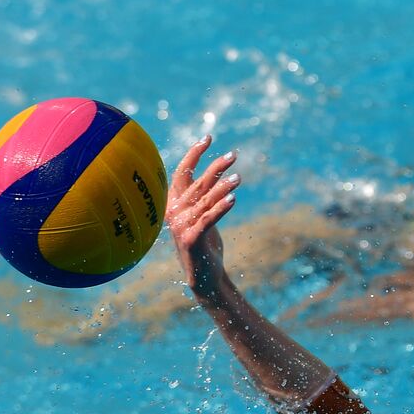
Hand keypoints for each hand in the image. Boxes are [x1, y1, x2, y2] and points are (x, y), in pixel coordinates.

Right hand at [166, 135, 240, 299]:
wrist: (203, 277)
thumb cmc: (204, 244)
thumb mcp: (202, 216)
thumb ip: (204, 196)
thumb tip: (217, 171)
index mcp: (173, 203)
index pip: (181, 172)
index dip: (194, 154)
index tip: (208, 137)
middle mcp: (174, 212)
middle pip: (197, 183)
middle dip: (216, 167)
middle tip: (234, 155)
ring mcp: (181, 226)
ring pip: (205, 200)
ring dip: (223, 187)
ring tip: (239, 178)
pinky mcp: (191, 239)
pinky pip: (208, 219)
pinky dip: (221, 208)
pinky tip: (233, 199)